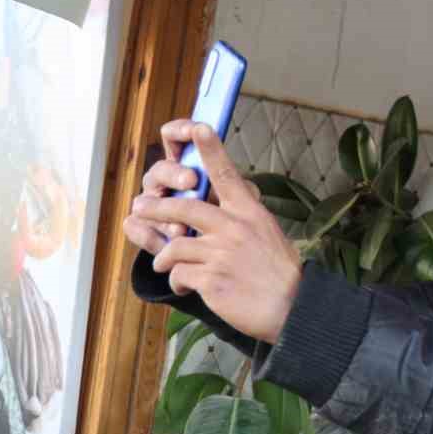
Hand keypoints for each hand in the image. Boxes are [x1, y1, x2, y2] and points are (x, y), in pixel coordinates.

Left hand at [123, 121, 300, 342]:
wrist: (291, 306)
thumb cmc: (279, 273)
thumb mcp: (266, 235)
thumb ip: (240, 221)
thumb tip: (216, 212)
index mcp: (250, 213)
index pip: (227, 175)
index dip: (211, 150)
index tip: (199, 127)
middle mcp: (235, 227)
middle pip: (184, 207)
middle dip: (157, 206)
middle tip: (141, 206)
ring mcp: (221, 253)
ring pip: (174, 245)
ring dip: (164, 256)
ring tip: (164, 264)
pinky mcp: (210, 278)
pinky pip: (179, 274)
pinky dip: (178, 281)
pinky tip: (188, 287)